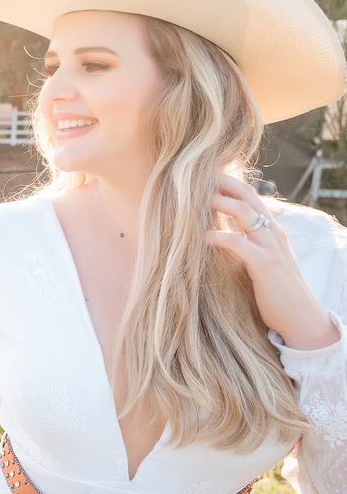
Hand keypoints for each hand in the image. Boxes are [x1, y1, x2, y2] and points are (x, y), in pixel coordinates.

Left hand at [206, 174, 338, 349]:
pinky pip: (242, 244)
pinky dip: (221, 238)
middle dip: (221, 184)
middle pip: (247, 196)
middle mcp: (272, 232)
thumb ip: (244, 240)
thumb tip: (218, 228)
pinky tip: (204, 237)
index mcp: (270, 229)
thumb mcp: (259, 257)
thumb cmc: (274, 289)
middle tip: (192, 177)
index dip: (226, 183)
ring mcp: (271, 247)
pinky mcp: (266, 265)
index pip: (249, 196)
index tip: (201, 177)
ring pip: (245, 214)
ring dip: (219, 203)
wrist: (300, 316)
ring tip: (194, 201)